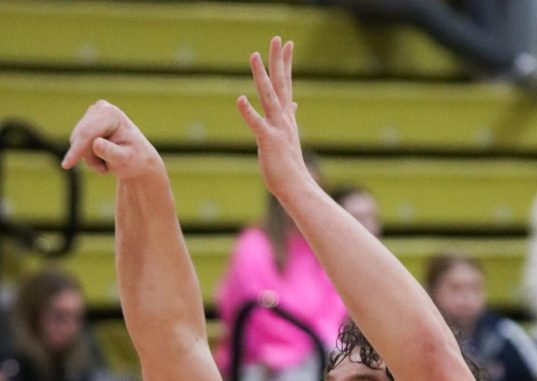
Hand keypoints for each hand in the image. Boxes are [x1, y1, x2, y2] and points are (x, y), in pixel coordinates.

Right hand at [62, 99, 162, 180]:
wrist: (138, 159)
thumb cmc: (134, 160)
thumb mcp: (125, 160)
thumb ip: (111, 152)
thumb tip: (96, 143)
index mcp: (111, 114)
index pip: (87, 134)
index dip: (76, 150)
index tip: (66, 165)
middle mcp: (100, 108)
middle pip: (79, 137)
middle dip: (89, 158)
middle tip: (105, 170)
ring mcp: (93, 113)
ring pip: (76, 141)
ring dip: (90, 158)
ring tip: (107, 163)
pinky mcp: (88, 121)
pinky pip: (77, 143)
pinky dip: (88, 155)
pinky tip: (102, 157)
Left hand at [237, 38, 312, 202]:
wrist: (296, 187)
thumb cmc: (290, 166)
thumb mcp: (289, 136)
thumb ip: (289, 118)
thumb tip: (295, 105)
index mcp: (286, 117)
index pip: (286, 84)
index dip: (286, 63)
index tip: (287, 44)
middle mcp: (284, 119)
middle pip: (280, 83)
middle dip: (278, 60)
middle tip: (276, 38)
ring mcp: (277, 129)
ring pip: (269, 96)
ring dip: (261, 75)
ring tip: (254, 56)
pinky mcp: (268, 141)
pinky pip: (257, 124)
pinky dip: (248, 111)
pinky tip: (240, 99)